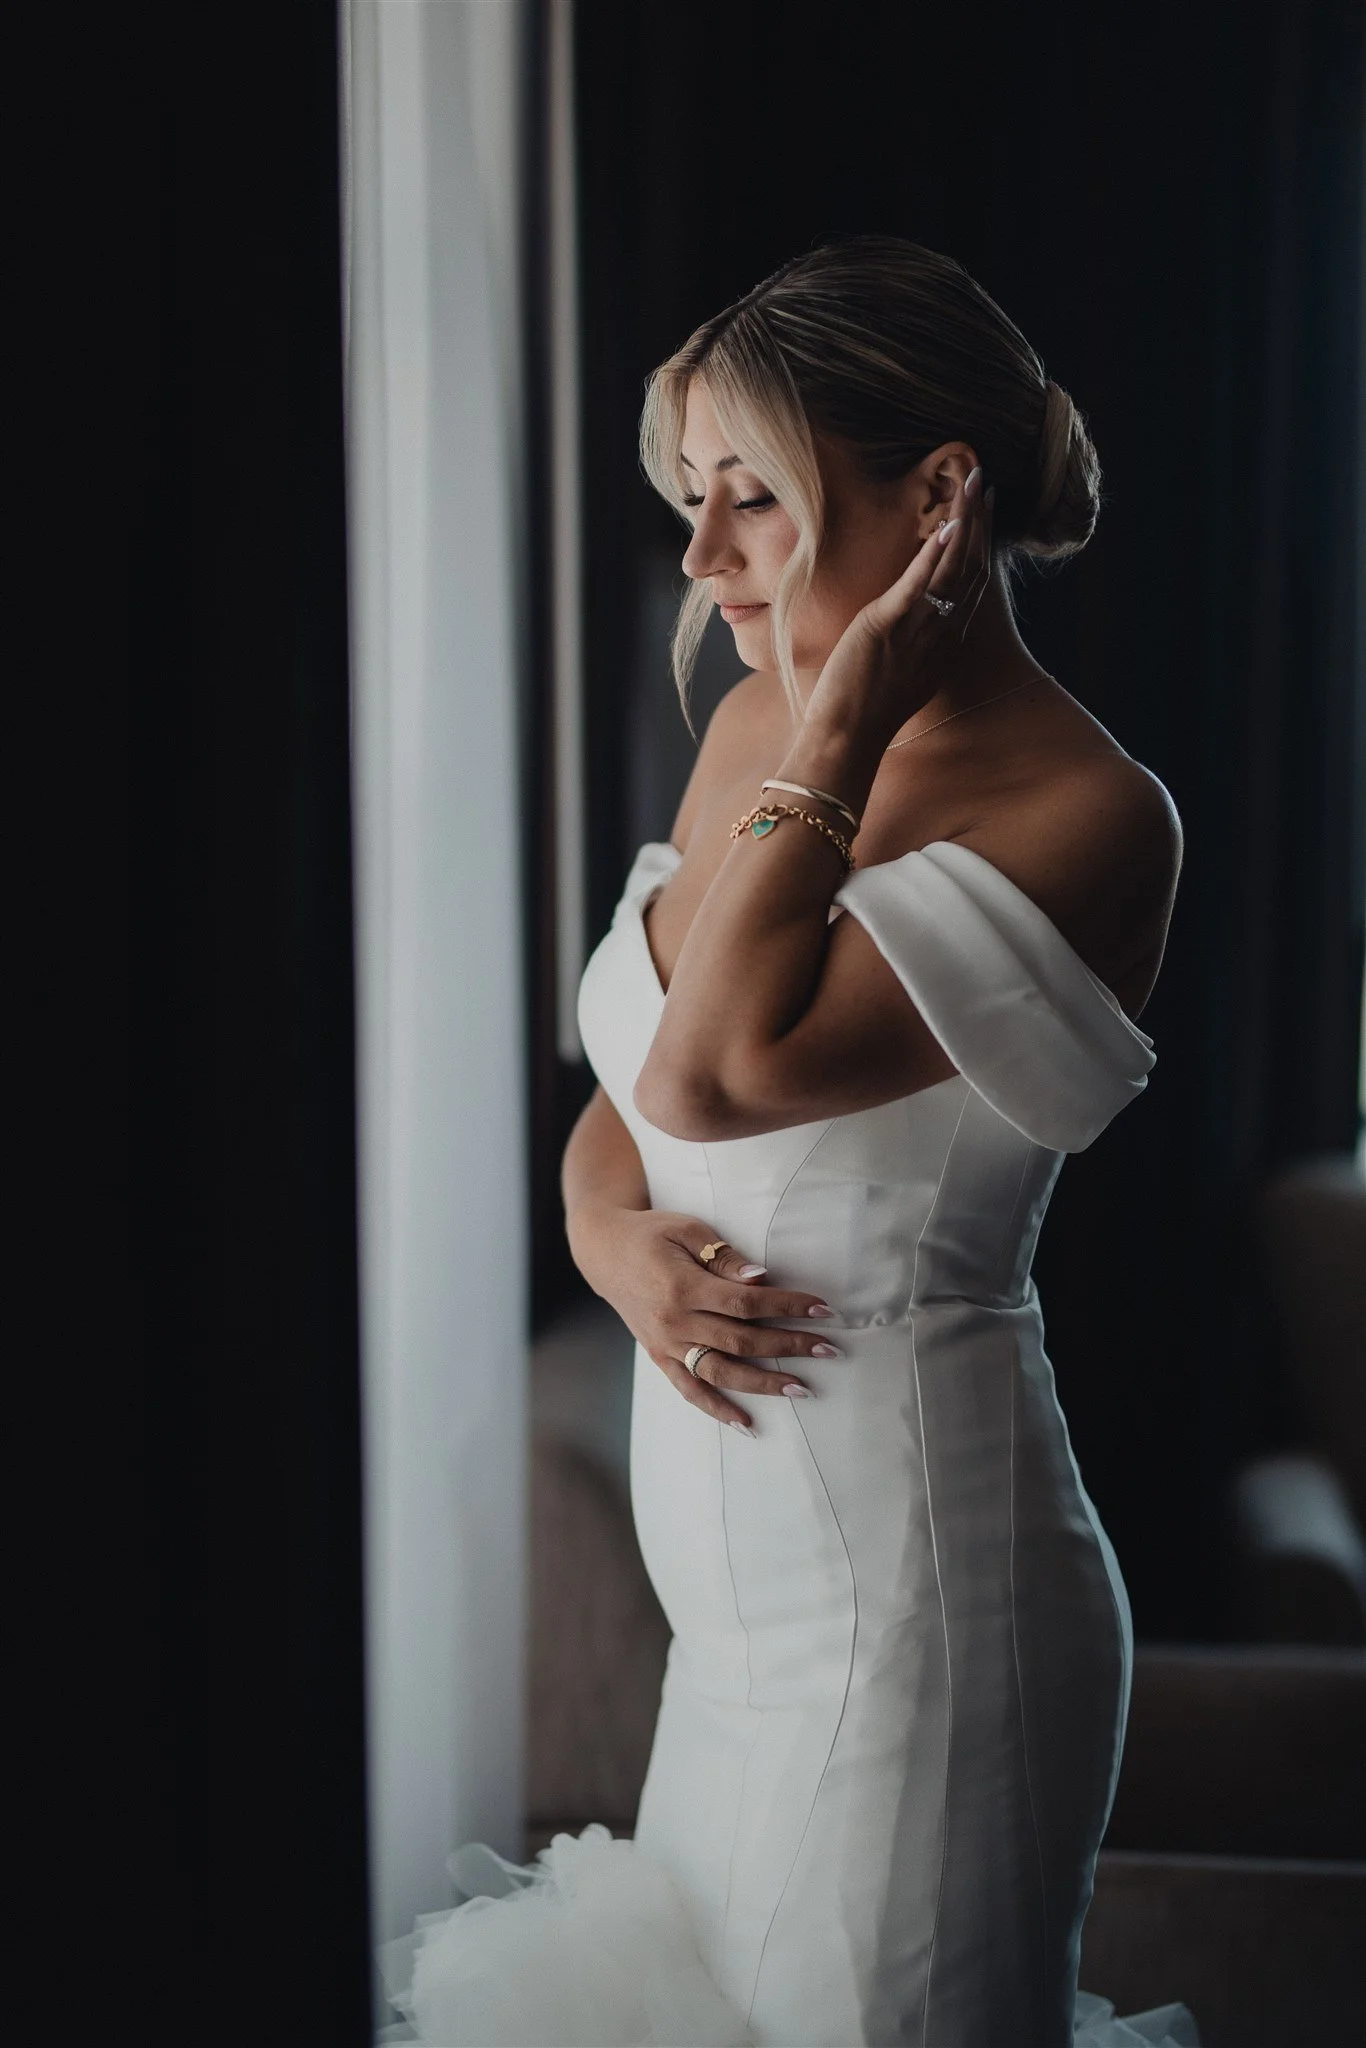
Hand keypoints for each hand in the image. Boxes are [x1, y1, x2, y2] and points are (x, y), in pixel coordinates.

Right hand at [572, 1205, 841, 1431]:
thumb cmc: (651, 1233)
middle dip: (789, 1346)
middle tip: (829, 1350)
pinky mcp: (658, 1356)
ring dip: (763, 1383)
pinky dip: (717, 1409)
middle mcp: (674, 1322)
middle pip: (742, 1340)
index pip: (746, 1303)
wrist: (604, 1252)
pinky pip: (689, 1389)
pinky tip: (746, 1424)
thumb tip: (762, 1279)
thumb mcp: (687, 1230)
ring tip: (801, 1389)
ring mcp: (665, 1344)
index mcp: (683, 1286)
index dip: (787, 1307)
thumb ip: (724, 1257)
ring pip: (720, 1372)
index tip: (823, 1309)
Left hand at [800, 466, 994, 749]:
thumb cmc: (864, 712)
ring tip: (974, 483)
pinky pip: (920, 583)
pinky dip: (936, 553)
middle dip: (982, 522)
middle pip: (973, 567)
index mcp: (946, 643)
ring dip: (966, 520)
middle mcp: (942, 632)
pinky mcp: (889, 624)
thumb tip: (903, 625)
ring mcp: (919, 628)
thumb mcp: (899, 672)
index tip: (985, 513)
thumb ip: (910, 644)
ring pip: (954, 566)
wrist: (848, 737)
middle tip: (986, 483)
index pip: (973, 584)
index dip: (982, 545)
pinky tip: (948, 523)